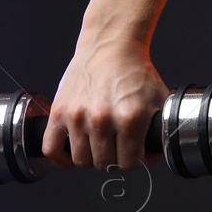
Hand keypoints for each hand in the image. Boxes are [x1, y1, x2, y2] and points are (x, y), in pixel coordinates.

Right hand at [42, 32, 168, 171]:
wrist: (111, 46)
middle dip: (115, 161)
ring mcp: (77, 116)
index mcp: (130, 118)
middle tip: (118, 150)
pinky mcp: (58, 111)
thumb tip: (154, 155)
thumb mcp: (159, 100)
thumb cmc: (135, 72)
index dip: (136, 163)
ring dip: (92, 159)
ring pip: (81, 161)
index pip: (128, 163)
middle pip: (104, 164)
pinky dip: (61, 159)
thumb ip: (159, 129)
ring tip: (100, 148)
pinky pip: (51, 148)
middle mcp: (102, 119)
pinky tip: (72, 155)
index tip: (136, 156)